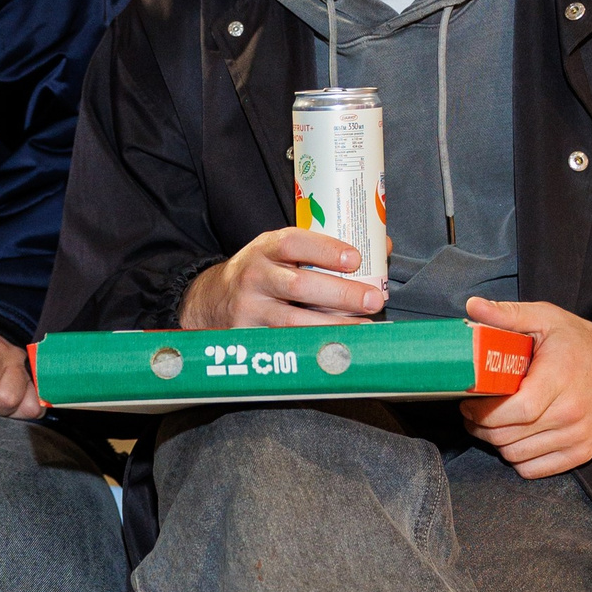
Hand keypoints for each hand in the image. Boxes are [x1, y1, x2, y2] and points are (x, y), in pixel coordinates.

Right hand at [180, 226, 386, 330]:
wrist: (210, 302)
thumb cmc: (262, 274)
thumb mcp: (282, 253)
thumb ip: (323, 250)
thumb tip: (382, 246)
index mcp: (265, 248)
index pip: (294, 242)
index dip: (325, 249)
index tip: (356, 258)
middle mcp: (255, 276)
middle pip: (299, 284)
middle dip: (341, 293)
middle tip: (373, 299)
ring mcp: (250, 310)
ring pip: (294, 321)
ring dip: (333, 325)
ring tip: (365, 329)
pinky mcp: (248, 338)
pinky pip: (285, 345)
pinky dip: (313, 347)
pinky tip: (336, 348)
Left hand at [459, 295, 591, 477]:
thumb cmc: (583, 344)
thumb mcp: (547, 319)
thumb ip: (508, 315)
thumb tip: (472, 306)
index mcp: (559, 379)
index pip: (516, 410)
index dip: (484, 411)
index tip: (469, 402)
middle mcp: (571, 413)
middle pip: (509, 436)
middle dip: (481, 427)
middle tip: (473, 413)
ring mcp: (577, 437)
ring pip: (517, 455)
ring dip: (496, 443)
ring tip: (491, 424)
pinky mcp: (582, 453)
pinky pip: (535, 470)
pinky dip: (518, 459)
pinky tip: (516, 438)